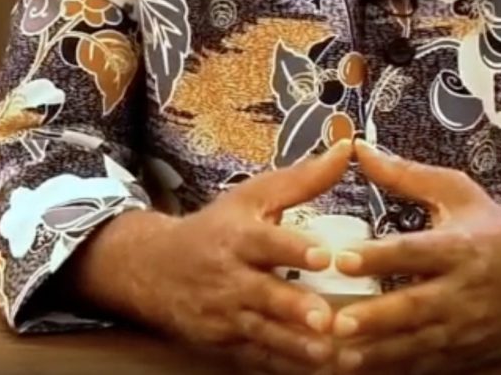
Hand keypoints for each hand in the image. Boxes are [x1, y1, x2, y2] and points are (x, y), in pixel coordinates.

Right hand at [69, 140, 353, 373]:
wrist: (153, 270)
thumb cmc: (217, 227)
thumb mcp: (254, 197)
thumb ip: (303, 179)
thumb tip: (347, 147)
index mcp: (238, 236)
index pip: (266, 242)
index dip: (293, 248)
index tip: (323, 256)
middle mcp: (230, 277)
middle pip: (264, 294)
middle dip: (294, 307)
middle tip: (327, 318)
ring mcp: (226, 314)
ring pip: (263, 333)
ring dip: (296, 345)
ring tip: (330, 353)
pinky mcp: (226, 343)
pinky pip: (258, 358)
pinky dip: (286, 365)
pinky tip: (319, 369)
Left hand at [327, 140, 500, 373]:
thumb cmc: (495, 230)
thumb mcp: (457, 193)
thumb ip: (407, 175)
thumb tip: (360, 149)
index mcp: (459, 247)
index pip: (413, 252)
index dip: (378, 256)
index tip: (340, 258)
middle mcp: (462, 290)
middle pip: (415, 306)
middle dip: (376, 317)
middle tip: (335, 322)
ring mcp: (463, 326)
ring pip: (417, 343)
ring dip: (378, 351)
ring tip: (338, 355)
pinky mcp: (462, 351)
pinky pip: (425, 364)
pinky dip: (395, 367)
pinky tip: (363, 368)